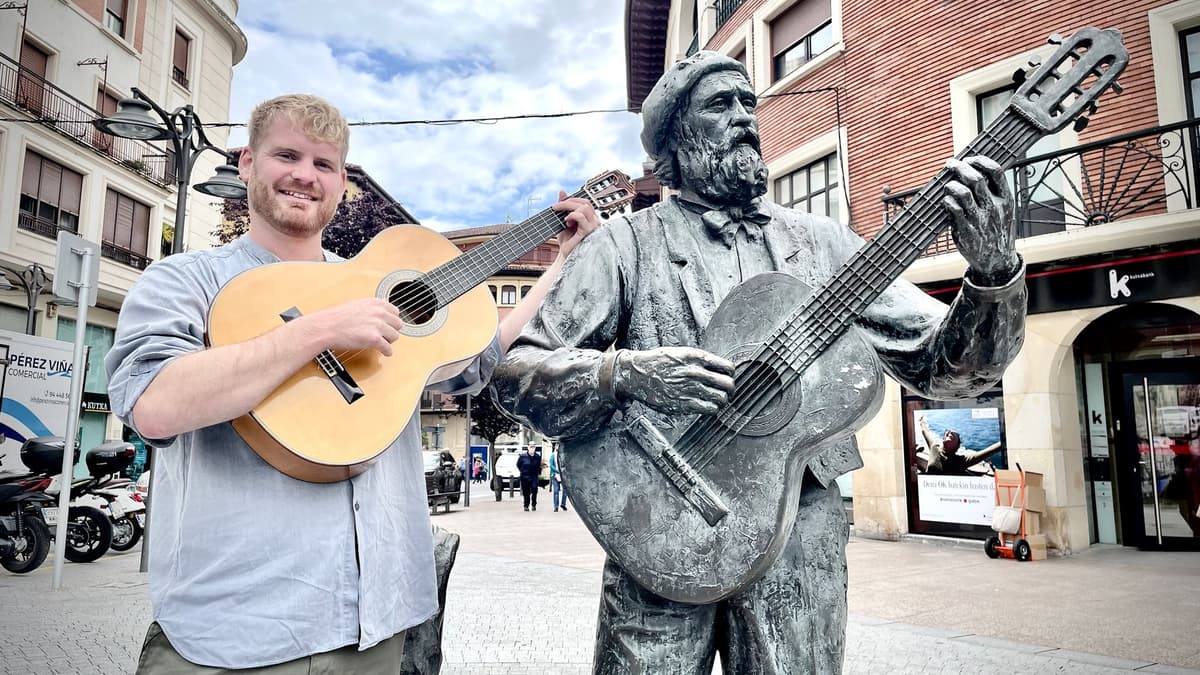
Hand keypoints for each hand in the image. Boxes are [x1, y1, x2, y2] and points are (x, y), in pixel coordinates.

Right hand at [299, 298, 403, 356]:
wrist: (326, 328)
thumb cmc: (337, 317)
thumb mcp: (357, 304)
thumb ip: (373, 305)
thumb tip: (384, 301)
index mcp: (375, 303)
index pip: (395, 312)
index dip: (391, 321)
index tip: (388, 326)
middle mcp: (378, 312)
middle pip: (398, 324)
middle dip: (392, 331)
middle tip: (385, 336)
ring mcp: (377, 325)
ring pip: (395, 336)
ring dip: (389, 341)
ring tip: (381, 343)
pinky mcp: (374, 338)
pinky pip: (388, 348)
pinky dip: (387, 352)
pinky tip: (383, 352)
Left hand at [551, 190, 601, 259]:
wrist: (566, 256)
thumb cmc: (567, 241)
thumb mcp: (563, 220)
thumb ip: (564, 207)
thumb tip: (562, 192)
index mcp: (591, 219)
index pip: (585, 202)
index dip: (572, 200)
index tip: (558, 204)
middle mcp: (595, 221)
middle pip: (585, 202)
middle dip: (568, 202)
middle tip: (555, 207)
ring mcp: (594, 227)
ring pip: (584, 207)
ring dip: (569, 209)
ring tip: (564, 219)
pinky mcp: (588, 232)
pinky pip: (581, 217)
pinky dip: (572, 216)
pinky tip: (567, 222)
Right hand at [613, 347, 735, 415]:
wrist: (637, 375)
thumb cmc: (658, 362)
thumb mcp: (681, 353)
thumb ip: (699, 360)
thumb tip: (717, 368)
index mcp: (696, 358)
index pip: (727, 367)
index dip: (731, 374)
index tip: (728, 376)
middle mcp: (696, 373)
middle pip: (728, 384)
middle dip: (731, 389)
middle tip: (728, 391)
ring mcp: (690, 389)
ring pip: (721, 398)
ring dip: (723, 400)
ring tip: (718, 399)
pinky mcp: (684, 404)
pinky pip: (709, 409)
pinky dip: (712, 408)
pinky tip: (707, 405)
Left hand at [941, 156, 1019, 284]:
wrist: (997, 261)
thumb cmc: (997, 232)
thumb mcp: (1004, 211)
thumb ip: (993, 193)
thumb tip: (974, 172)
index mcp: (1006, 199)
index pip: (996, 171)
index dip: (980, 160)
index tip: (969, 158)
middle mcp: (994, 208)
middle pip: (976, 178)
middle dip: (960, 167)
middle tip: (950, 164)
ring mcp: (980, 219)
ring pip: (963, 193)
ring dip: (951, 184)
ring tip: (947, 185)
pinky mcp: (966, 231)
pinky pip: (954, 210)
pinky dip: (947, 201)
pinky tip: (946, 201)